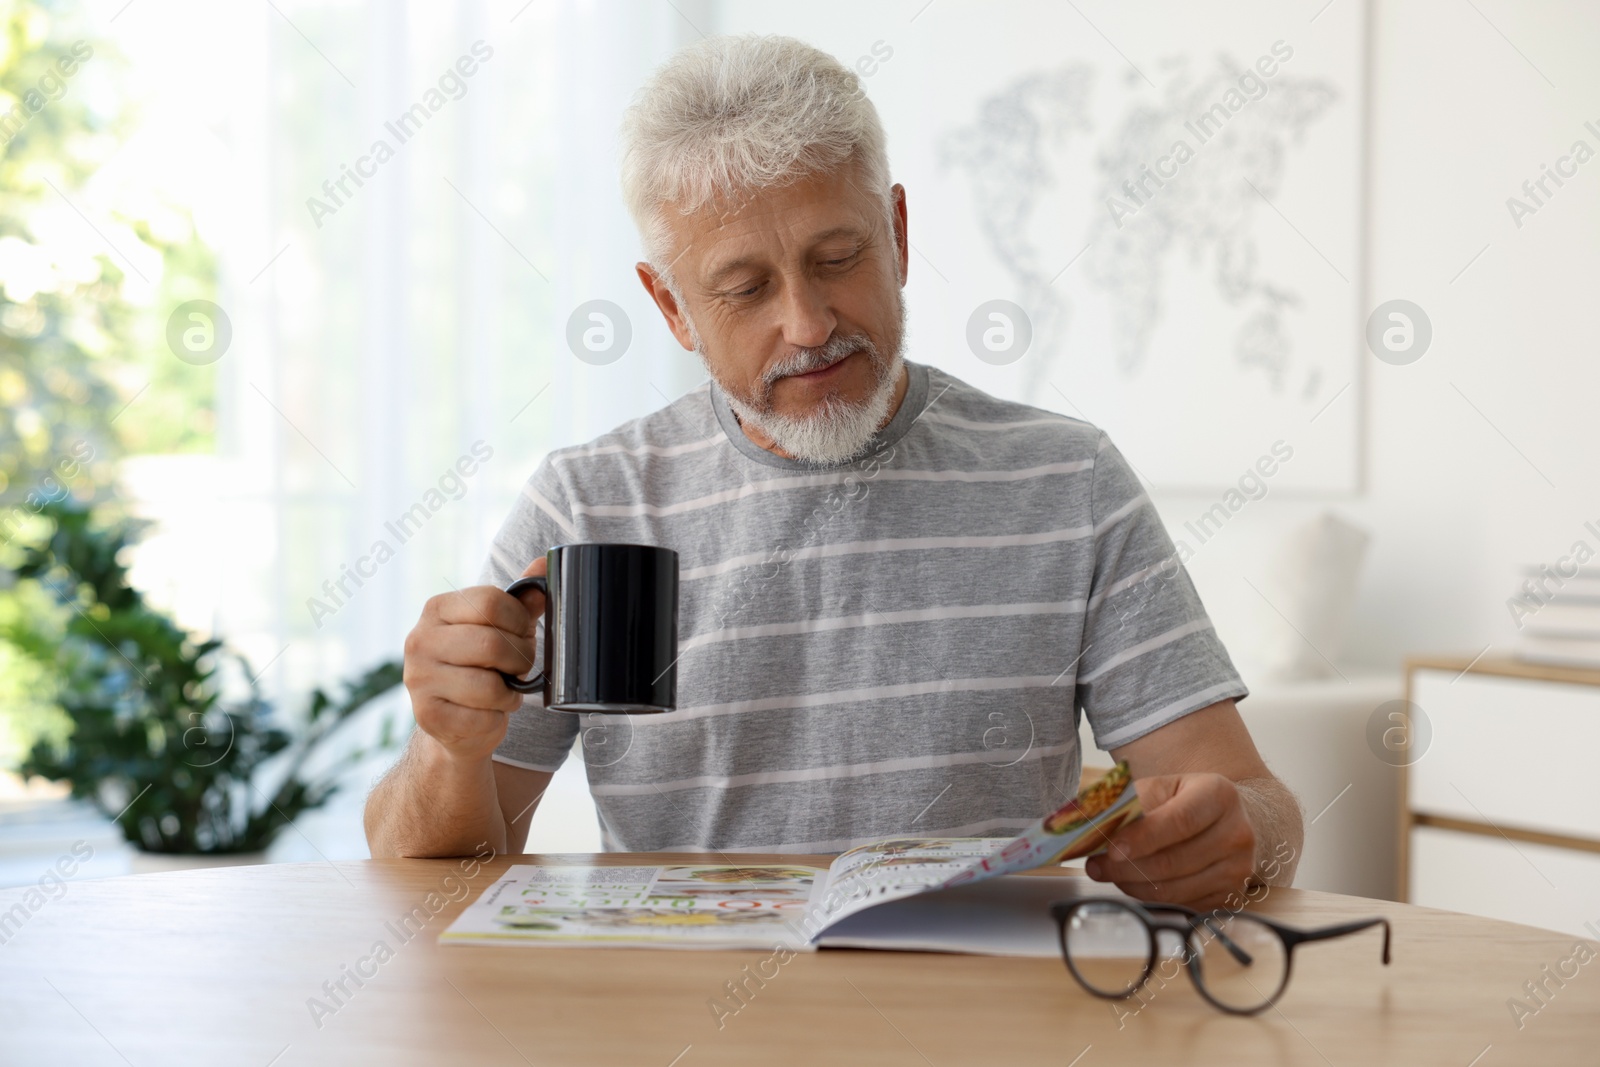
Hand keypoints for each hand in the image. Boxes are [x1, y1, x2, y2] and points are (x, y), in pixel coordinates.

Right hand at [401, 556, 545, 763]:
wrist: (456, 721)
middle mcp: (419, 640)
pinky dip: (496, 718)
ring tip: (504, 691)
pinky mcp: (427, 716)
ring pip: (488, 685)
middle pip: (491, 643)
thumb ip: (521, 601)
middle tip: (520, 667)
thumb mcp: (500, 629)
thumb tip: (543, 565)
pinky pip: (482, 717)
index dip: (520, 621)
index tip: (523, 634)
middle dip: (520, 659)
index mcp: (437, 609)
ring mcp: (419, 679)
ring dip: (509, 693)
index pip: (491, 603)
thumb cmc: (482, 666)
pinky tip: (487, 712)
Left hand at [1083, 773, 1257, 910]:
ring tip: (1108, 873)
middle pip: (1174, 861)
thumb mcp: (1160, 788)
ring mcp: (1237, 868)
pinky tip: (1134, 881)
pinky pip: (1181, 905)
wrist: (1223, 819)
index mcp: (1219, 795)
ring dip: (1132, 884)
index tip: (1112, 850)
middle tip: (1095, 865)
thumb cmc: (1182, 800)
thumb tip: (1093, 829)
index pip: (1180, 821)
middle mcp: (1237, 833)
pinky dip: (1150, 897)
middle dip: (1126, 868)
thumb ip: (1131, 804)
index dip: (1143, 838)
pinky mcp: (1230, 895)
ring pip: (1174, 889)